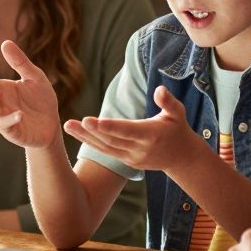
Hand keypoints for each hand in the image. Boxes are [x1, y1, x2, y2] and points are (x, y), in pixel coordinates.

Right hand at [0, 40, 61, 149]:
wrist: (52, 124)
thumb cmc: (41, 99)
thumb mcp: (34, 77)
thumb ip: (20, 62)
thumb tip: (5, 42)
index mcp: (4, 89)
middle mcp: (1, 104)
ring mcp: (6, 119)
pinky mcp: (14, 132)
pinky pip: (9, 126)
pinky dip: (11, 120)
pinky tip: (19, 114)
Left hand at [64, 86, 206, 171]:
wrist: (181, 157)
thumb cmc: (177, 128)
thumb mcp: (177, 113)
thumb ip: (168, 101)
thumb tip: (159, 89)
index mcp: (151, 134)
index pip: (126, 130)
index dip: (108, 126)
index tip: (90, 121)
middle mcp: (140, 148)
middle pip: (111, 140)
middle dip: (90, 132)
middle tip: (70, 123)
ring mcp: (132, 157)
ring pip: (105, 148)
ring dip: (85, 138)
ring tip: (68, 126)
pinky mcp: (127, 161)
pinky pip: (107, 152)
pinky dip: (92, 143)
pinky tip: (78, 133)